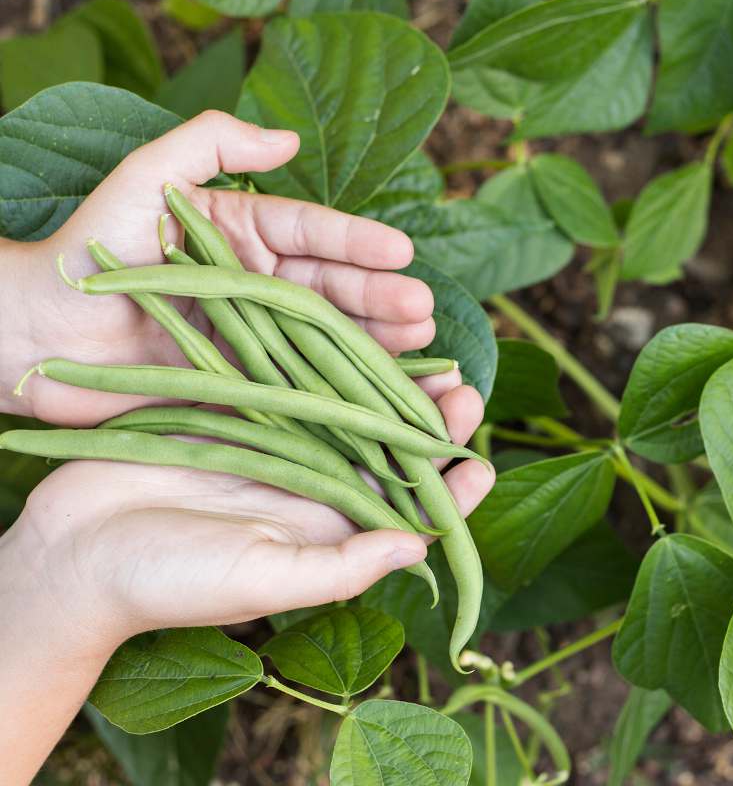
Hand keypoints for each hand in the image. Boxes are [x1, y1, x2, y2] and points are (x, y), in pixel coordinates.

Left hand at [0, 110, 440, 425]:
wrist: (31, 332)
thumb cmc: (86, 247)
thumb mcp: (146, 177)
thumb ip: (210, 141)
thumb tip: (286, 139)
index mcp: (244, 235)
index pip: (313, 233)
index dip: (358, 242)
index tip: (401, 251)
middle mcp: (258, 286)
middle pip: (331, 290)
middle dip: (381, 298)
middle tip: (422, 309)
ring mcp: (252, 338)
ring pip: (326, 339)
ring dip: (375, 343)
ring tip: (418, 344)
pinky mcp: (241, 385)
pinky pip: (298, 386)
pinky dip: (342, 391)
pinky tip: (379, 393)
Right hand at [0, 368, 489, 784]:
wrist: (70, 551)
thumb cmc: (166, 583)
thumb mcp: (259, 579)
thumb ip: (340, 567)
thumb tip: (420, 547)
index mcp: (327, 528)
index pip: (406, 511)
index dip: (449, 493)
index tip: (481, 466)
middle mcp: (312, 484)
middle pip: (386, 448)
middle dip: (428, 422)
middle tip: (464, 392)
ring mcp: (277, 442)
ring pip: (349, 405)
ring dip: (388, 381)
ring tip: (429, 353)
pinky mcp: (238, 407)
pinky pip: (292, 374)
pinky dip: (324, 355)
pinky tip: (354, 331)